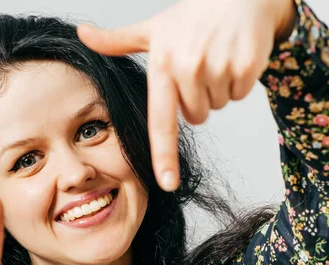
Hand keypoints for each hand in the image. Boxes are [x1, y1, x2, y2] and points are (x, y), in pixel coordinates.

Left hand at [77, 0, 295, 190]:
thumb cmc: (192, 16)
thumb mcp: (153, 28)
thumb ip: (116, 40)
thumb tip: (81, 34)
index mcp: (162, 65)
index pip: (161, 122)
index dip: (164, 156)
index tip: (167, 183)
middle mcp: (189, 68)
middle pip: (196, 117)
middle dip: (198, 98)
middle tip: (199, 65)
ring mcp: (219, 66)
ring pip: (218, 107)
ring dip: (218, 89)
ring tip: (215, 57)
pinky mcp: (247, 65)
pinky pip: (240, 95)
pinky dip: (239, 81)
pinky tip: (233, 55)